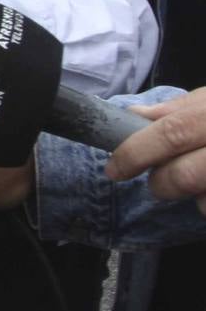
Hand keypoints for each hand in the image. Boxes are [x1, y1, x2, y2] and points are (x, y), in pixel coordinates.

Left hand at [107, 88, 205, 213]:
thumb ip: (179, 109)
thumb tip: (136, 114)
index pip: (170, 133)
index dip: (135, 153)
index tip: (113, 169)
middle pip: (182, 176)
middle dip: (162, 183)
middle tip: (162, 180)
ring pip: (203, 201)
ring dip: (194, 197)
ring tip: (202, 182)